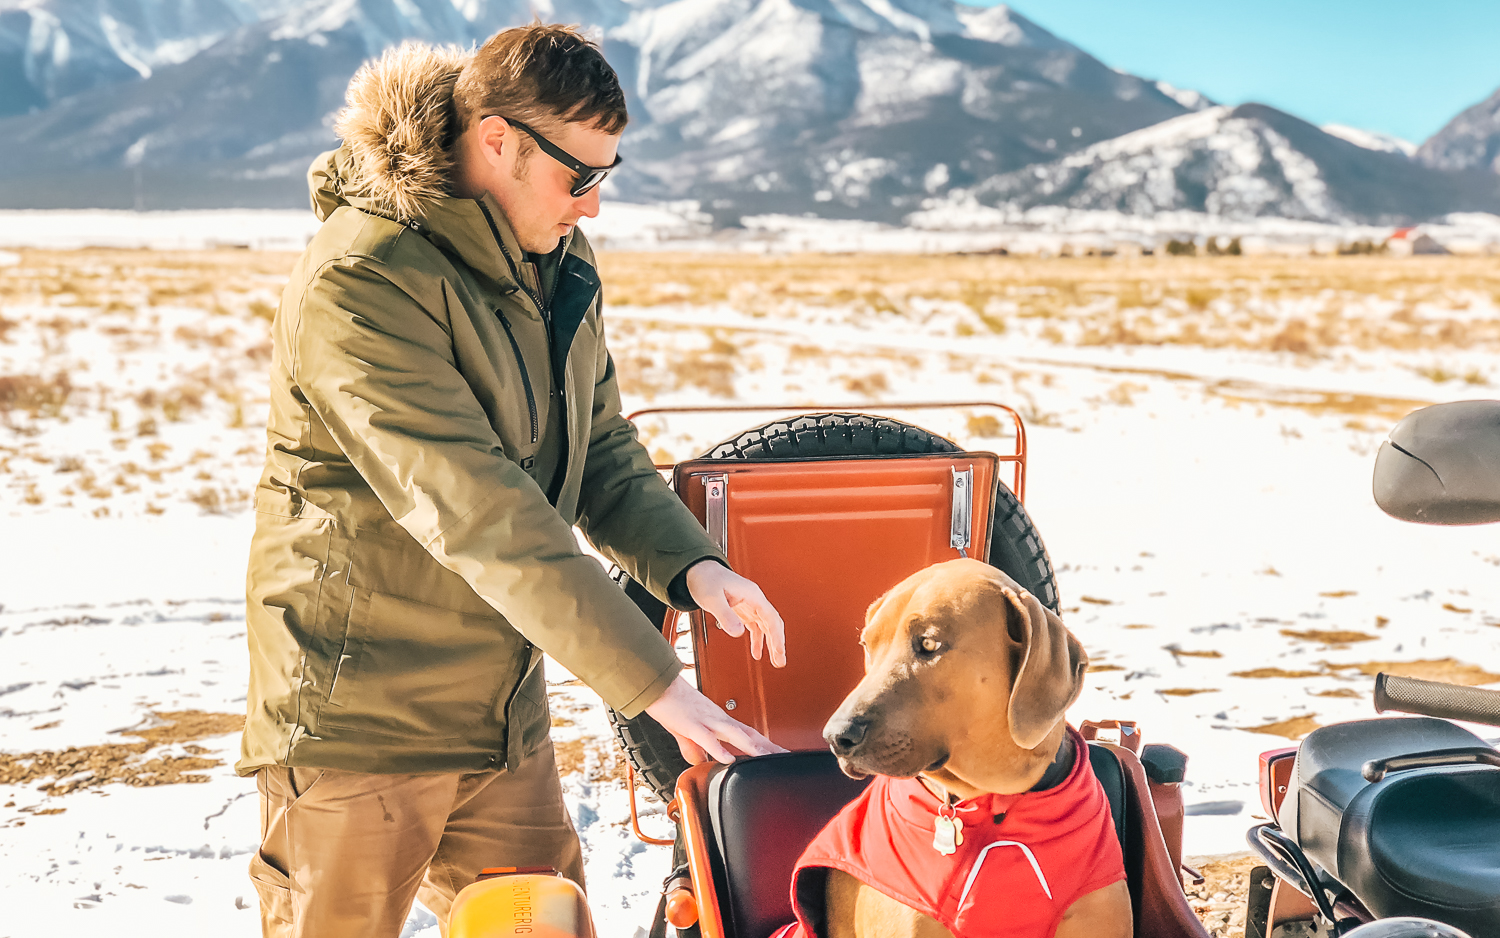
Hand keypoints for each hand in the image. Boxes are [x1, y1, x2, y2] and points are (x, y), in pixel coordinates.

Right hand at [645, 675, 787, 763]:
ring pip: (734, 735)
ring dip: (752, 747)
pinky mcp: (691, 724)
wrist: (658, 684)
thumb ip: (693, 748)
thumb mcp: (685, 730)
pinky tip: (728, 760)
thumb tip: (699, 763)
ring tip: (767, 758)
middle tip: (787, 757)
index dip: (765, 744)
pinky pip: (707, 738)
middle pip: (749, 734)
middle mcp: (718, 719)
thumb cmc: (672, 703)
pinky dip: (718, 749)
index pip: (748, 734)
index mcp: (718, 720)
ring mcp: (706, 720)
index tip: (780, 753)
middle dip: (768, 747)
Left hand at [686, 561, 787, 667]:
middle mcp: (754, 599)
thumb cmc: (705, 578)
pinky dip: (757, 639)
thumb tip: (739, 633)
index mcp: (752, 594)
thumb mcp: (712, 598)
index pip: (771, 617)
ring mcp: (749, 604)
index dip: (776, 636)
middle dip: (777, 643)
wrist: (698, 570)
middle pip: (772, 623)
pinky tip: (756, 652)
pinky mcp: (741, 609)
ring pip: (765, 626)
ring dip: (770, 643)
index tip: (779, 651)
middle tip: (780, 661)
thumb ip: (726, 615)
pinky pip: (755, 626)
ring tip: (775, 661)